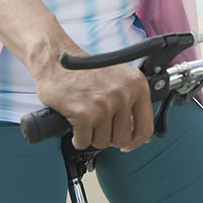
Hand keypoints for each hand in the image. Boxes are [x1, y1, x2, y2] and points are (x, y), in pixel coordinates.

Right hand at [32, 50, 153, 151]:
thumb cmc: (85, 70)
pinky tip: (75, 121)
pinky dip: (77, 137)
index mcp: (136, 84)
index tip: (126, 143)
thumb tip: (144, 136)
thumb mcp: (119, 79)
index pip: (145, 128)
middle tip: (98, 123)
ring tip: (86, 116)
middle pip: (122, 139)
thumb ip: (133, 103)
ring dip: (91, 135)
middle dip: (108, 136)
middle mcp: (123, 93)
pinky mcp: (83, 114)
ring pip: (103, 142)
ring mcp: (103, 104)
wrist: (56, 60)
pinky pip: (83, 142)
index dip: (135, 141)